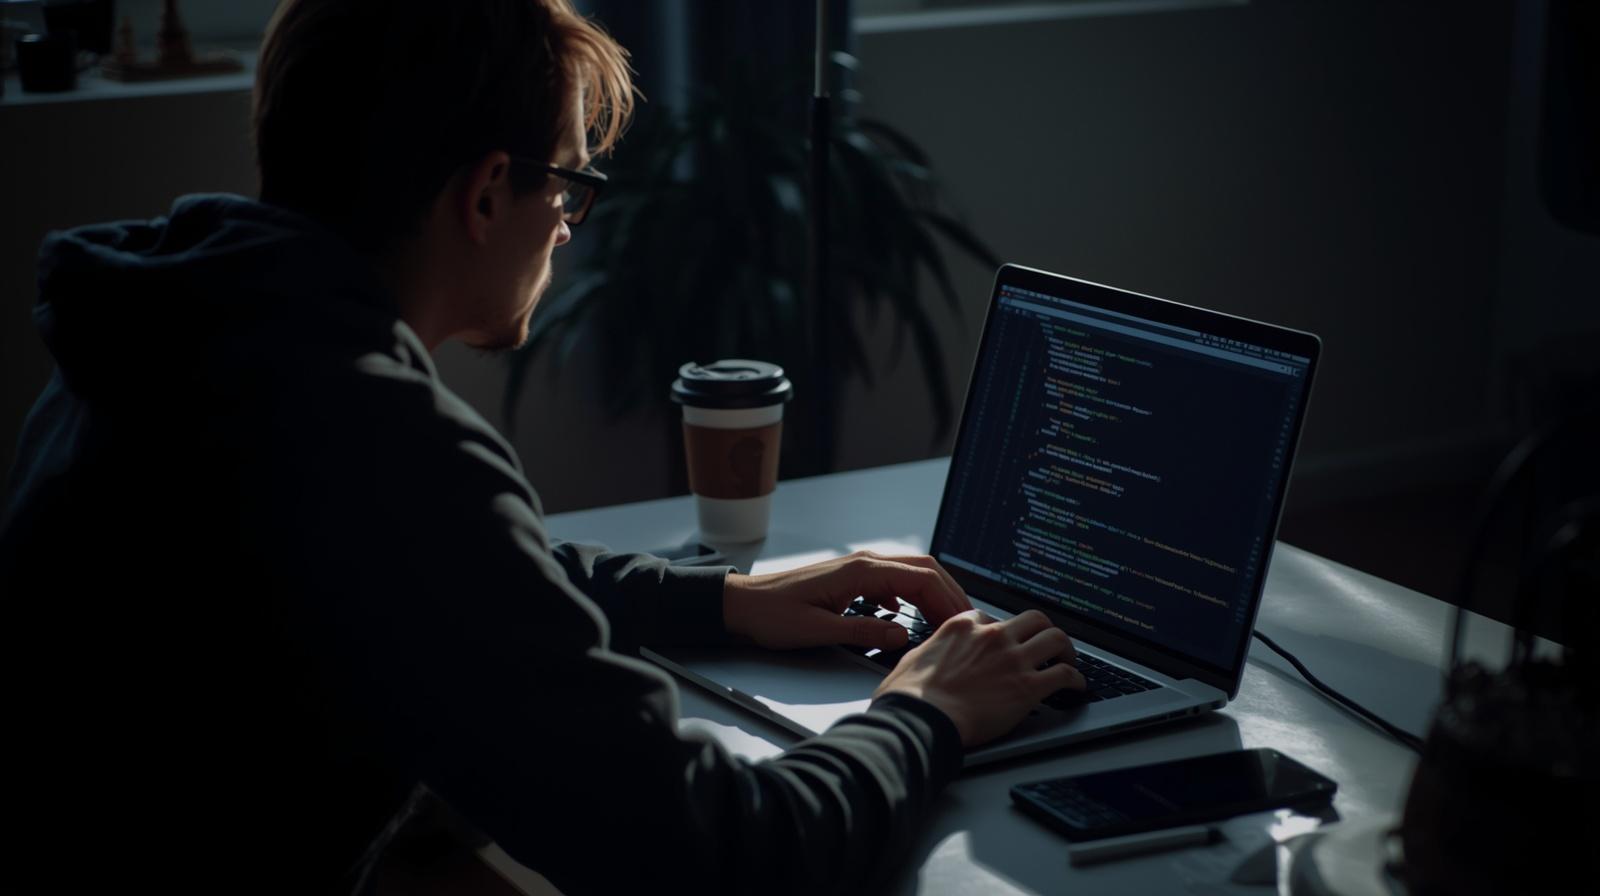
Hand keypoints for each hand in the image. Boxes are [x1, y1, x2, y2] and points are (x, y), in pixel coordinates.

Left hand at [722, 550, 973, 650]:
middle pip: (923, 570)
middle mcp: (863, 563)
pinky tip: (913, 618)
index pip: (920, 578)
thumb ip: (863, 631)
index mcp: (860, 571)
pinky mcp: (852, 580)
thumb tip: (903, 634)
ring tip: (948, 621)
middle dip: (949, 594)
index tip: (962, 621)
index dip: (947, 600)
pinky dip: (912, 597)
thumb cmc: (772, 615)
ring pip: (910, 575)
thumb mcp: (818, 630)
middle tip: (967, 621)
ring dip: (933, 595)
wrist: (742, 604)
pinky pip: (893, 583)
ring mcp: (859, 569)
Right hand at [875, 608, 1085, 747]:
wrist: (921, 718)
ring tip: (1068, 660)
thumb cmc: (911, 695)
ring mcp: (1013, 660)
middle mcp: (993, 636)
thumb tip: (933, 656)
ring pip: (1056, 638)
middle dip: (1042, 630)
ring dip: (1066, 649)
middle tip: (1046, 644)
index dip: (1002, 631)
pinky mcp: (1027, 687)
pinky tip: (1076, 686)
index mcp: (963, 626)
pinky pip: (1064, 674)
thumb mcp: (915, 657)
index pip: (992, 617)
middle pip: (1033, 619)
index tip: (1006, 643)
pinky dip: (1075, 679)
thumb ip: (934, 650)